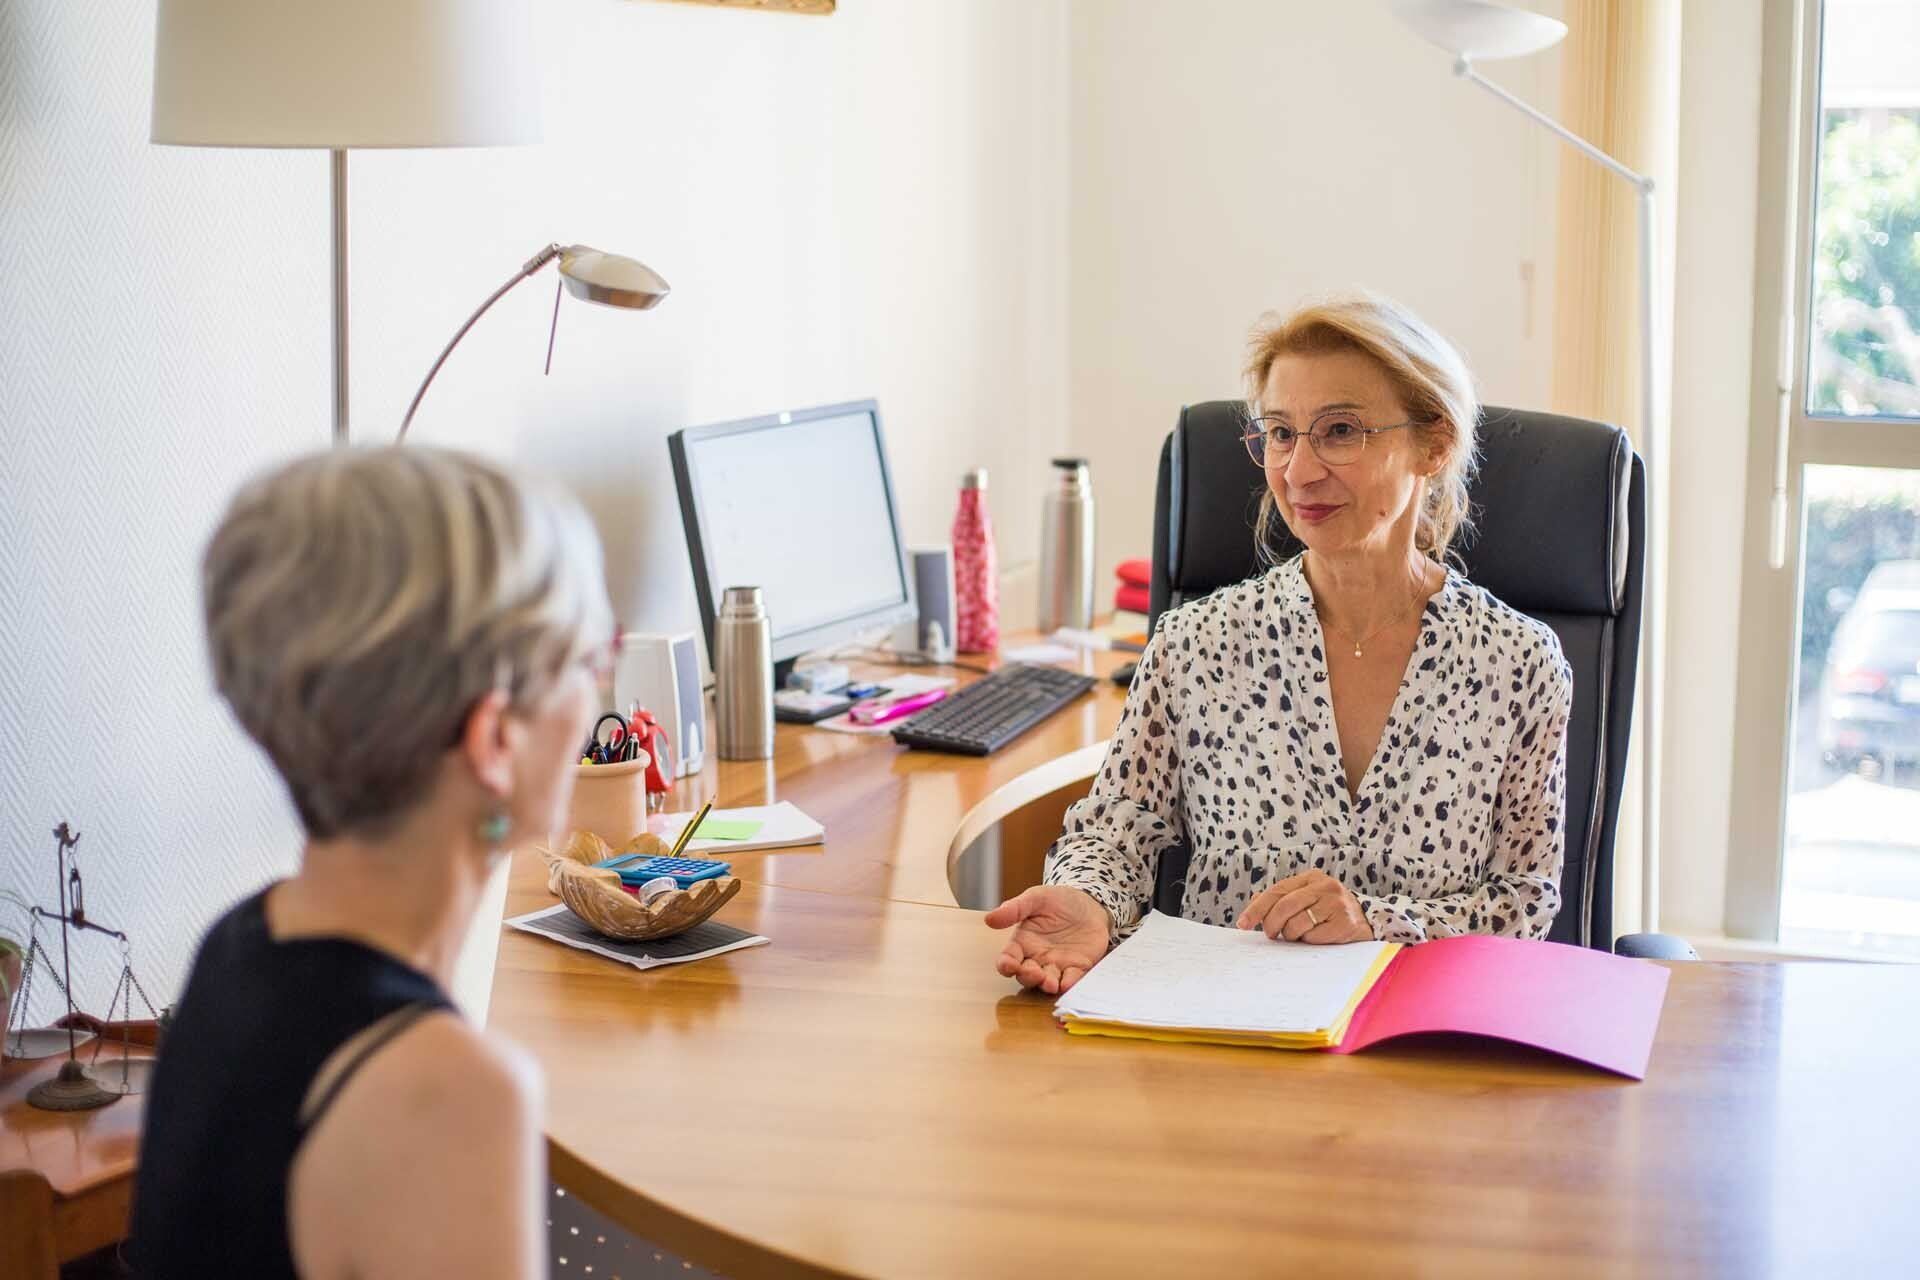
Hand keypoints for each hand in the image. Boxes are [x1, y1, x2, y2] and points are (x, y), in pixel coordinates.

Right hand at [983, 885, 1111, 993]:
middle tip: (1035, 973)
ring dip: (1047, 985)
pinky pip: (1072, 980)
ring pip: (1047, 982)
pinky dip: (1069, 984)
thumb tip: (989, 919)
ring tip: (1050, 983)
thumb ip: (1014, 909)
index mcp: (1023, 942)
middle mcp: (1037, 958)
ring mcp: (1057, 965)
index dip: (1006, 965)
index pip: (1009, 958)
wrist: (1090, 902)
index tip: (1008, 965)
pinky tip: (1067, 983)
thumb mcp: (1036, 898)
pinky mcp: (1078, 968)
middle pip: (1026, 975)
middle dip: (1028, 977)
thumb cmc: (1059, 900)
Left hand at [1236, 869, 1373, 943]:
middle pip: (1284, 906)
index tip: (1242, 924)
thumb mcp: (1307, 898)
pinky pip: (1313, 937)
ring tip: (1299, 935)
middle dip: (1271, 924)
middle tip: (1270, 935)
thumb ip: (1282, 899)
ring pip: (1297, 924)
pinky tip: (1317, 938)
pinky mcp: (1345, 923)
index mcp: (1312, 877)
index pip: (1276, 891)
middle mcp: (1325, 886)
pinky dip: (1309, 941)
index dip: (1256, 909)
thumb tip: (1253, 903)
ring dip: (1292, 935)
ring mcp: (1337, 904)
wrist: (1368, 921)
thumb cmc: (1329, 912)